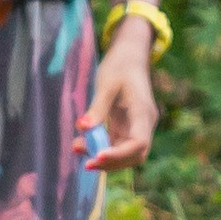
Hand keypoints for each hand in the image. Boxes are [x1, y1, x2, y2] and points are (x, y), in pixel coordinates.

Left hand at [79, 25, 157, 172]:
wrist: (129, 56)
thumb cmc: (120, 66)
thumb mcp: (106, 84)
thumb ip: (97, 108)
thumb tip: (83, 128)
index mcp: (143, 112)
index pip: (138, 143)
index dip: (119, 154)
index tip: (97, 156)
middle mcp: (143, 123)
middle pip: (134, 155)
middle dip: (111, 162)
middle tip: (86, 163)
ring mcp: (136, 127)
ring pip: (124, 153)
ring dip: (103, 157)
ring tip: (77, 148)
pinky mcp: (126, 127)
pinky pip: (114, 144)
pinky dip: (99, 147)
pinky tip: (81, 143)